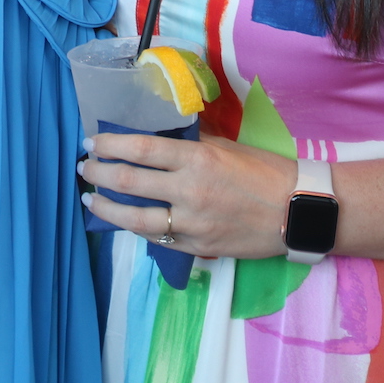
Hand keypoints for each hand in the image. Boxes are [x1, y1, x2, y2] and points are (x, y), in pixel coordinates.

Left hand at [79, 131, 298, 258]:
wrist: (298, 211)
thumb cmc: (265, 171)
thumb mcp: (225, 146)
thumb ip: (189, 143)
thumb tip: (157, 134)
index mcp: (197, 159)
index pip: (139, 149)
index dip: (109, 145)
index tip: (92, 141)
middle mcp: (189, 191)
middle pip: (129, 182)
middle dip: (99, 173)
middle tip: (85, 167)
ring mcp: (191, 223)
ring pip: (134, 218)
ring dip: (105, 207)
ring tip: (90, 199)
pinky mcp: (197, 248)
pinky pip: (156, 237)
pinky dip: (135, 227)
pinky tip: (123, 220)